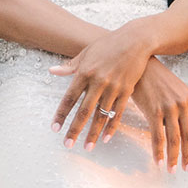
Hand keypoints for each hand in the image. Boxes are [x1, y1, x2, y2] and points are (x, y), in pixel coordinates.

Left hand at [49, 26, 153, 152]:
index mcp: (85, 72)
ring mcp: (113, 88)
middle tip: (68, 145)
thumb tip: (52, 71)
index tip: (55, 128)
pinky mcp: (126, 91)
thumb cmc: (108, 45)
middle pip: (84, 111)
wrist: (135, 40)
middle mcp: (98, 82)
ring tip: (87, 147)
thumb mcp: (86, 53)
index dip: (61, 114)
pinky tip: (106, 139)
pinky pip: (117, 113)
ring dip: (93, 133)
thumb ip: (70, 66)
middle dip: (75, 130)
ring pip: (101, 115)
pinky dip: (112, 127)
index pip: (69, 98)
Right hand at [129, 58, 187, 170]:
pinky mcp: (154, 111)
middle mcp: (183, 104)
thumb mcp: (176, 89)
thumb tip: (183, 126)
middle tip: (186, 169)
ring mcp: (169, 108)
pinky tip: (159, 161)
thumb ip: (182, 106)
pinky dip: (159, 152)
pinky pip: (158, 136)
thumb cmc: (156, 79)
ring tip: (173, 170)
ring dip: (174, 158)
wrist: (140, 65)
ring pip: (175, 139)